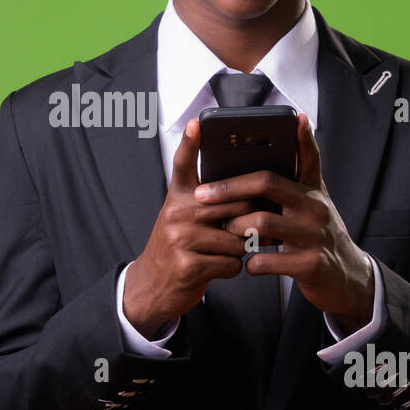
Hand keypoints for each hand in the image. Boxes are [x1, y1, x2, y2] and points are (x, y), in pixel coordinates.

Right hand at [123, 119, 260, 337]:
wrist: (150, 286)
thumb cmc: (177, 248)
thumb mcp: (182, 218)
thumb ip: (208, 203)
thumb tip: (250, 195)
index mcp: (178, 198)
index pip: (183, 164)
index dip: (190, 143)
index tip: (197, 124)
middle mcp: (176, 213)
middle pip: (234, 205)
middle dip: (251, 220)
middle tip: (259, 229)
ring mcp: (180, 239)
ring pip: (237, 238)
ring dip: (242, 250)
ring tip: (228, 252)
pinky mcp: (188, 265)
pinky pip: (231, 263)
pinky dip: (232, 269)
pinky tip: (219, 268)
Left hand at [193, 112, 374, 333]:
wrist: (346, 278)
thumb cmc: (317, 237)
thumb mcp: (311, 206)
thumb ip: (291, 185)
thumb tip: (256, 168)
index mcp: (312, 191)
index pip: (307, 157)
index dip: (302, 137)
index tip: (296, 118)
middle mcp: (315, 207)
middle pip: (267, 184)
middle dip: (228, 188)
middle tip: (201, 195)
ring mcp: (314, 235)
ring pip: (262, 221)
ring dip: (235, 226)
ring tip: (227, 230)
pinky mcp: (310, 265)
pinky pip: (267, 260)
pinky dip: (251, 262)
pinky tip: (248, 263)